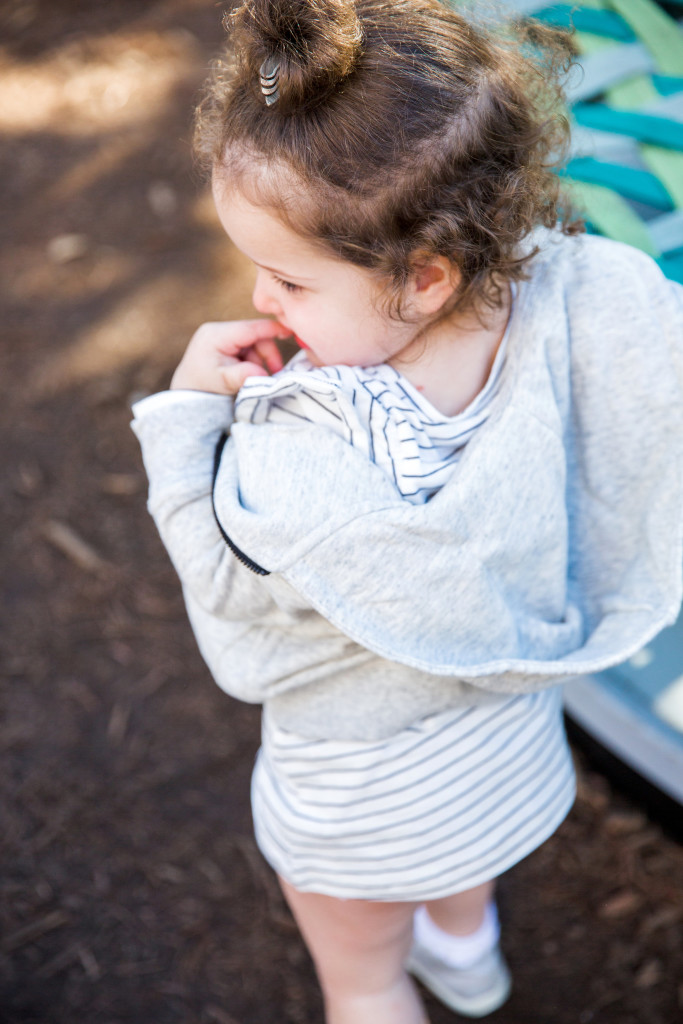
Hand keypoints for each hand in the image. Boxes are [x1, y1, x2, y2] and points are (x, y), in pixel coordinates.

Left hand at [170, 319, 287, 394]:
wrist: (186, 395)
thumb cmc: (203, 389)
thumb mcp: (223, 382)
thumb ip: (242, 376)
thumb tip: (263, 374)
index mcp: (216, 334)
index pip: (250, 328)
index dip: (272, 329)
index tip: (292, 333)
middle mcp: (218, 330)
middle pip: (255, 335)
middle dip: (267, 354)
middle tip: (274, 374)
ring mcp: (222, 336)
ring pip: (254, 343)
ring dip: (260, 360)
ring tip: (256, 379)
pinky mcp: (225, 343)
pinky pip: (248, 348)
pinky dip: (254, 361)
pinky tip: (249, 374)